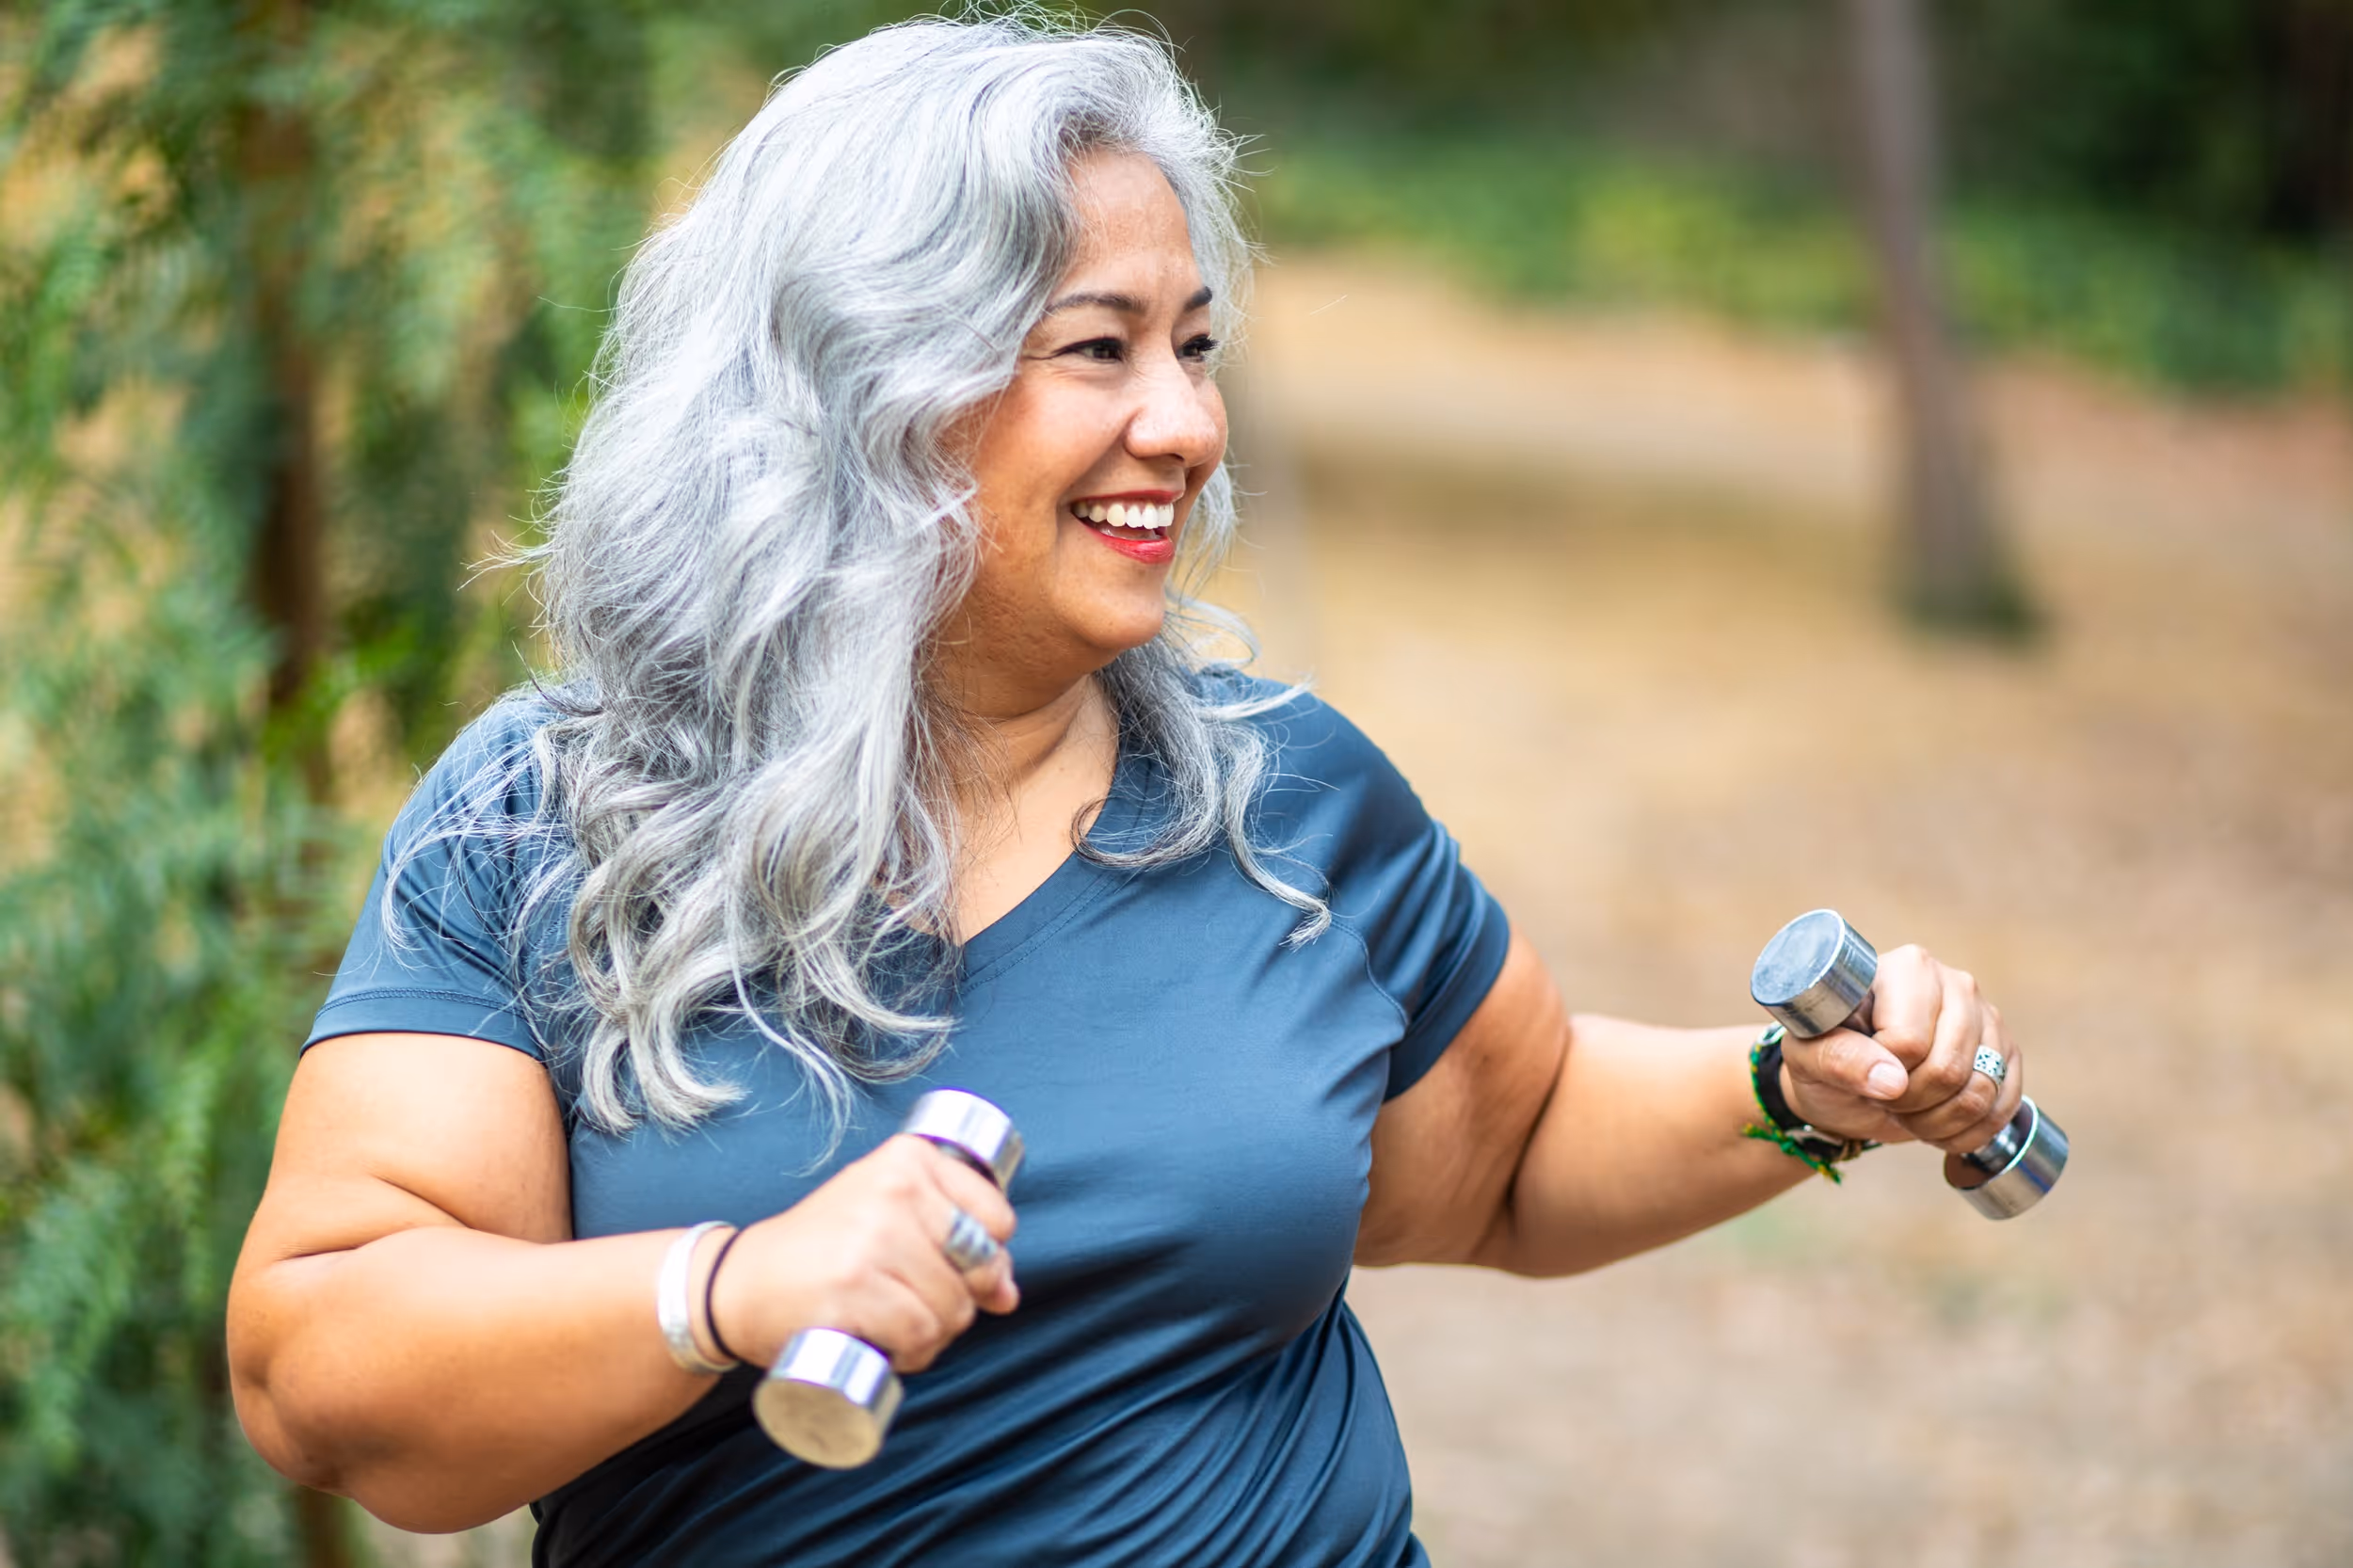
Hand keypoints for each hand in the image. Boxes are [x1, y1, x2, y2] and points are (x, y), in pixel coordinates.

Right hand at [708, 1134, 1018, 1373]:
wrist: (739, 1284)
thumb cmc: (823, 1252)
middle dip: (960, 1304)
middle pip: (978, 1269)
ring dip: (935, 1336)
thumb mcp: (887, 1214)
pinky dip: (913, 1354)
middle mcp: (895, 1188)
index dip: (988, 1259)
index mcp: (909, 1159)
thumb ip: (951, 1237)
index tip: (956, 1272)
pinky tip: (888, 1346)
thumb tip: (1009, 1295)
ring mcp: (873, 1237)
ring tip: (895, 1327)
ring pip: (953, 1308)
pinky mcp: (853, 1286)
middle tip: (914, 1307)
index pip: (997, 1218)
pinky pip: (920, 1334)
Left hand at [1777, 943, 2023, 1155]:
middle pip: (1947, 1069)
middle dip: (1909, 1103)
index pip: (1908, 1041)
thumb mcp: (1808, 1056)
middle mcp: (1954, 984)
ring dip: (1937, 1122)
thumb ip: (1838, 1060)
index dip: (1881, 1074)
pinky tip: (1937, 1124)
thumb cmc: (1823, 1057)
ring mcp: (1987, 1018)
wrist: (1845, 1082)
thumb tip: (1892, 1081)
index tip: (1860, 1074)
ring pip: (1980, 1092)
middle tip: (1883, 1098)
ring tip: (1907, 1111)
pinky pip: (2003, 1107)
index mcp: (1905, 969)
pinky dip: (1968, 1131)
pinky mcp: (2006, 1053)